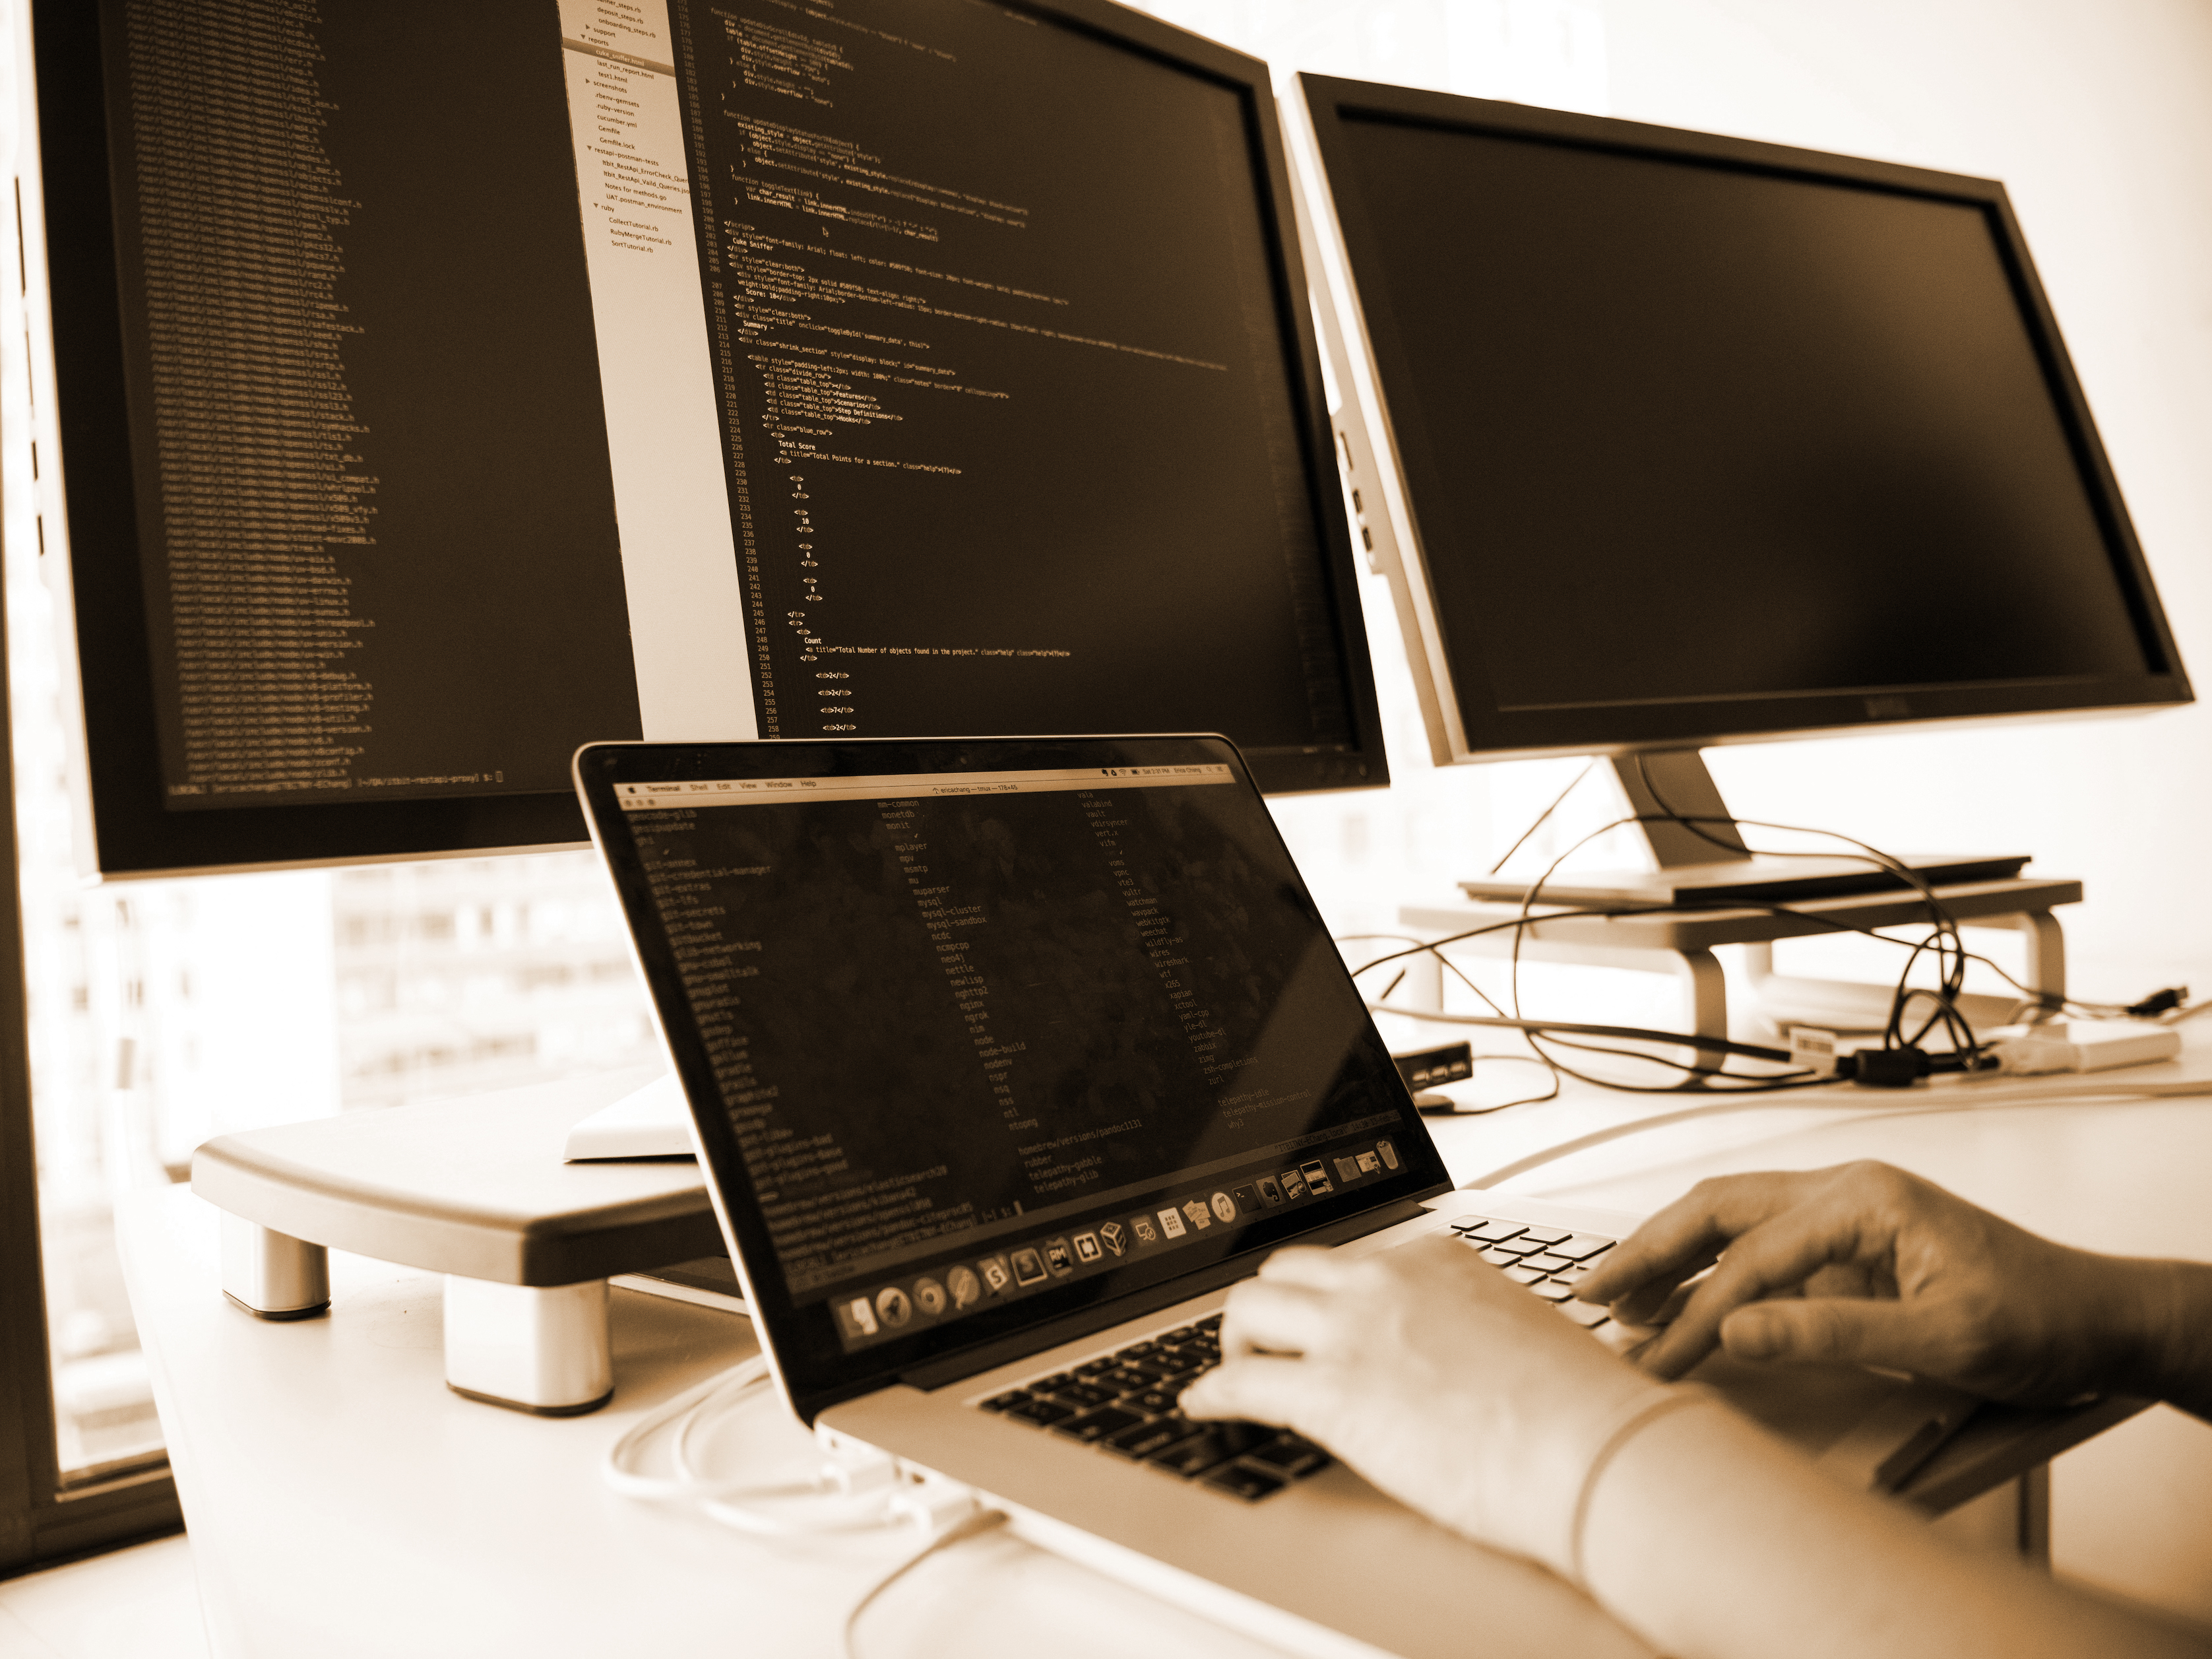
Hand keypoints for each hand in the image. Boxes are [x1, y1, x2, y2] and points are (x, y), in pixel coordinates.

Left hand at [1181, 1235, 1669, 1574]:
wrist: (1590, 1445)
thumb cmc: (1578, 1406)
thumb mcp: (1522, 1334)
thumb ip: (1475, 1329)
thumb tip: (1464, 1359)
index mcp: (1436, 1261)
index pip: (1353, 1262)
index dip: (1326, 1298)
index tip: (1319, 1321)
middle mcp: (1387, 1281)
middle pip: (1287, 1271)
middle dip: (1268, 1309)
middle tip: (1266, 1346)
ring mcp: (1354, 1332)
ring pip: (1249, 1308)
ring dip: (1234, 1343)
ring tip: (1237, 1375)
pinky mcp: (1332, 1394)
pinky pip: (1242, 1384)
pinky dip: (1211, 1395)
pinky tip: (1202, 1409)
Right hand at [1579, 1161, 2152, 1403]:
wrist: (2101, 1320)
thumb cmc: (2039, 1318)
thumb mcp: (1941, 1334)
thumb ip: (1831, 1330)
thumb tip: (1739, 1331)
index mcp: (1865, 1198)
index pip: (1754, 1257)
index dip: (1698, 1312)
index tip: (1658, 1360)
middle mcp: (1845, 1192)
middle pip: (1719, 1209)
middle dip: (1649, 1250)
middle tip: (1593, 1294)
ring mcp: (1844, 1216)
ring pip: (1731, 1220)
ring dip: (1671, 1256)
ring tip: (1618, 1298)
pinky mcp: (1848, 1247)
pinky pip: (1760, 1249)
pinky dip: (1711, 1273)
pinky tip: (1682, 1301)